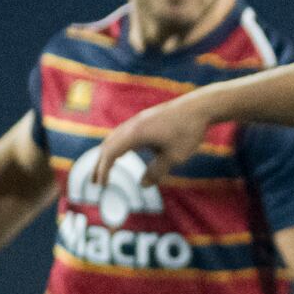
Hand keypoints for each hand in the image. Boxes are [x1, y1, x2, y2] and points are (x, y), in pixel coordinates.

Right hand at [76, 98, 213, 212]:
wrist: (199, 107)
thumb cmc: (188, 132)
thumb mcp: (174, 157)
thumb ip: (157, 171)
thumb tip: (143, 184)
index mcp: (135, 134)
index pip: (111, 153)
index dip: (103, 170)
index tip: (101, 186)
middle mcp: (132, 126)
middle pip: (108, 146)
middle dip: (99, 165)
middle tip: (94, 183)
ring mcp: (137, 121)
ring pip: (114, 138)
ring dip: (106, 155)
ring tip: (103, 170)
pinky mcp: (144, 120)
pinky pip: (123, 134)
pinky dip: (116, 146)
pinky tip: (120, 154)